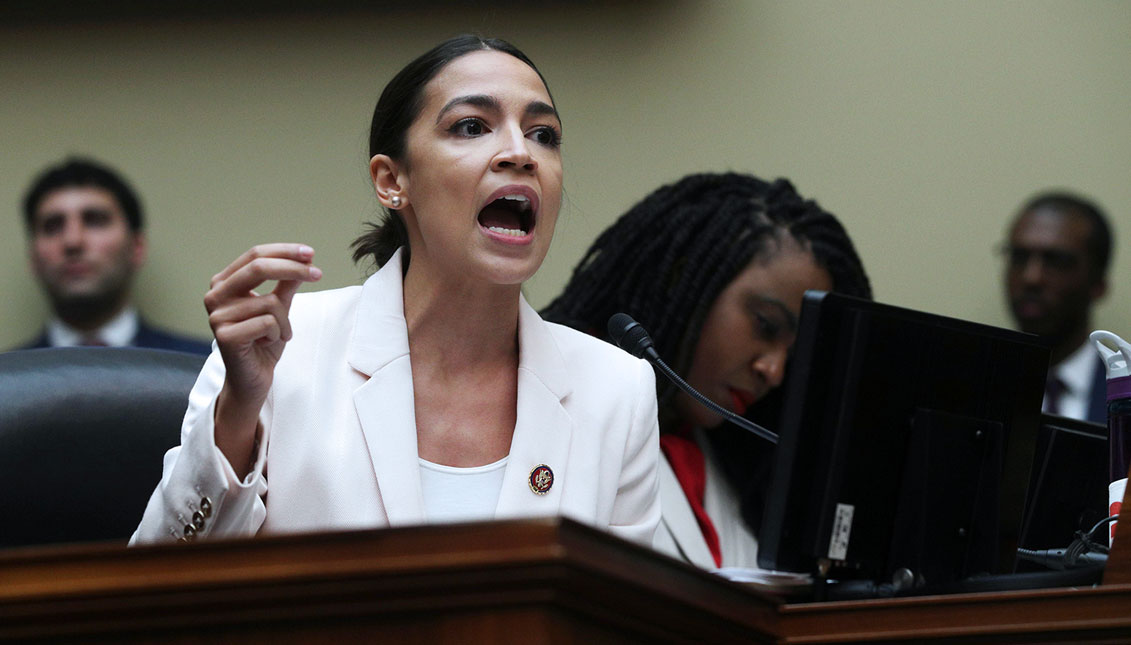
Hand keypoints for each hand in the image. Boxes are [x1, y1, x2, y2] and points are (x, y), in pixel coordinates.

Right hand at [204, 244, 320, 471]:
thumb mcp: (279, 307)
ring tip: (279, 334)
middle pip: (258, 268)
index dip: (284, 251)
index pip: (254, 255)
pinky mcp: (225, 336)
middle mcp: (215, 296)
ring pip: (270, 302)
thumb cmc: (263, 341)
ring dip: (285, 320)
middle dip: (292, 268)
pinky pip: (267, 323)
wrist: (253, 379)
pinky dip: (278, 333)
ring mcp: (217, 316)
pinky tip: (268, 344)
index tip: (310, 253)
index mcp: (224, 283)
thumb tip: (304, 260)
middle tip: (317, 273)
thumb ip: (286, 283)